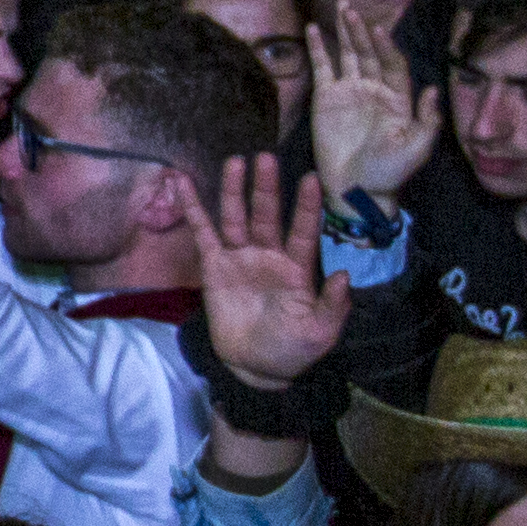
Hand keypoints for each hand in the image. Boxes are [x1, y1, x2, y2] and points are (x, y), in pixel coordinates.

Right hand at [198, 157, 351, 394]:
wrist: (256, 367)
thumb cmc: (293, 350)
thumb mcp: (321, 333)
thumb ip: (333, 305)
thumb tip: (342, 275)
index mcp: (297, 268)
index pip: (303, 231)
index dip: (307, 207)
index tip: (311, 178)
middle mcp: (269, 255)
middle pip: (267, 215)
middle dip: (267, 188)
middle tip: (266, 158)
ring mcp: (240, 257)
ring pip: (236, 217)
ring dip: (235, 190)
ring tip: (236, 161)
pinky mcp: (214, 266)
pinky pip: (202, 232)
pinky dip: (193, 208)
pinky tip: (184, 182)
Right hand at [312, 8, 440, 196]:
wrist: (357, 189)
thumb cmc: (390, 171)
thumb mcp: (418, 148)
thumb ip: (427, 120)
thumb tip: (433, 88)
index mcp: (397, 98)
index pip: (392, 63)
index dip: (386, 46)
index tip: (378, 30)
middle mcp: (373, 89)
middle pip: (368, 52)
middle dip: (361, 30)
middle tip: (351, 7)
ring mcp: (348, 91)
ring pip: (347, 54)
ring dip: (344, 31)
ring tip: (339, 8)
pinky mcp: (325, 98)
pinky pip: (321, 68)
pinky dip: (317, 48)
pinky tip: (312, 29)